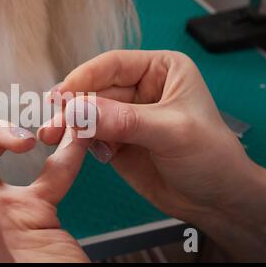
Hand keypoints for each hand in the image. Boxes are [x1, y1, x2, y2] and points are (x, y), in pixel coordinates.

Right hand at [39, 50, 265, 260]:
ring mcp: (125, 116)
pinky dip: (78, 142)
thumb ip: (125, 121)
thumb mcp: (171, 132)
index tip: (61, 95)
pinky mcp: (116, 140)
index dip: (85, 77)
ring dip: (69, 125)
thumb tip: (78, 110)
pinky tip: (71, 149)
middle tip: (53, 124)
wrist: (214, 201)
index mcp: (159, 70)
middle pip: (95, 90)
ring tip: (51, 137)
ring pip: (88, 114)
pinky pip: (89, 135)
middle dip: (73, 107)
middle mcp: (139, 88)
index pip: (113, 65)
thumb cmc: (208, 157)